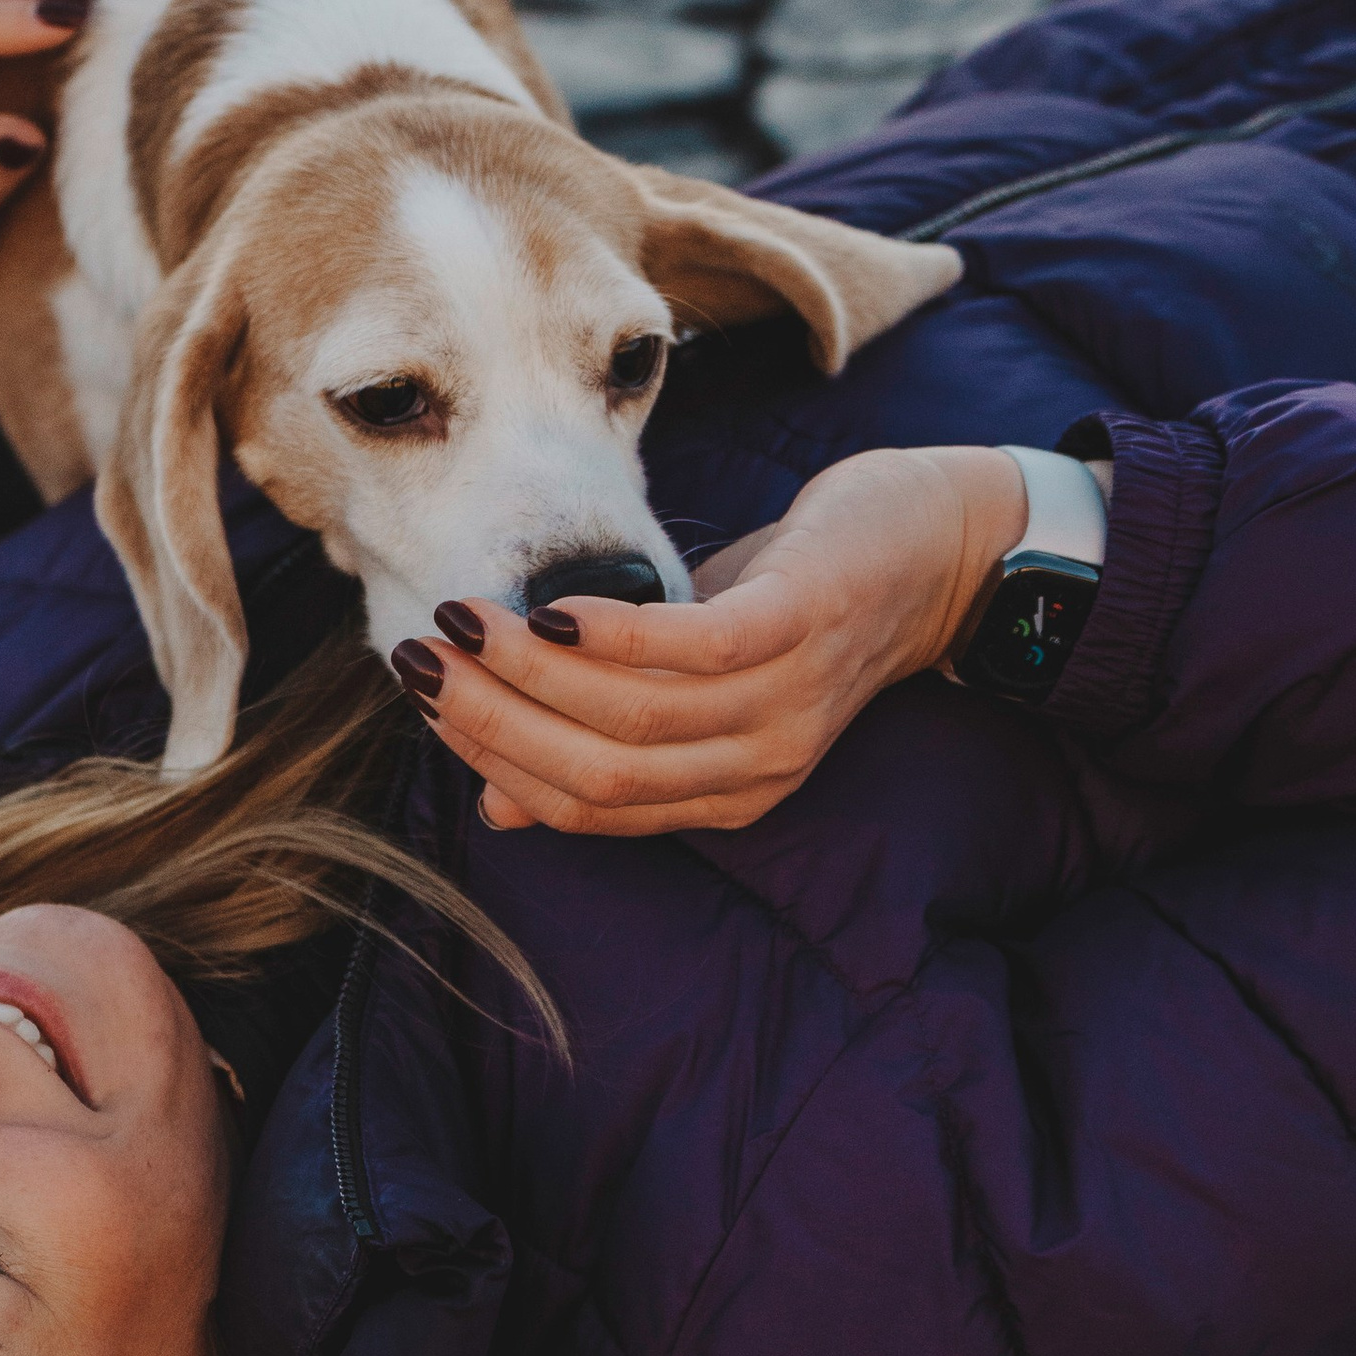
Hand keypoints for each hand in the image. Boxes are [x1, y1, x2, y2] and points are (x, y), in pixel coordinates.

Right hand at [393, 445, 1037, 835]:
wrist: (938, 546)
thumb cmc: (795, 606)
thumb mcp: (694, 682)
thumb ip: (605, 736)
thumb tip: (497, 804)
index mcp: (724, 795)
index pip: (583, 809)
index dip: (492, 760)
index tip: (424, 699)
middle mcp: (757, 770)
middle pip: (595, 775)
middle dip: (489, 720)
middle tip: (417, 660)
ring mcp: (786, 704)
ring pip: (630, 717)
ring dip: (528, 670)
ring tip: (463, 623)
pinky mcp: (804, 629)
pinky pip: (692, 652)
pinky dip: (612, 635)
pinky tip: (554, 608)